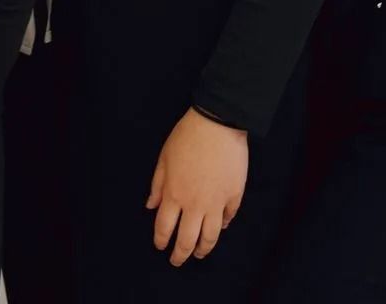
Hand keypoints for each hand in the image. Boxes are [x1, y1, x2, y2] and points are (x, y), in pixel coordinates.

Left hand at [147, 108, 246, 266]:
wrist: (217, 126)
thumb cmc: (186, 138)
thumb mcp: (163, 159)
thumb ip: (157, 185)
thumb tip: (151, 206)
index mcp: (174, 195)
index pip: (165, 227)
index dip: (161, 240)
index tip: (160, 247)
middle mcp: (195, 204)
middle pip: (187, 239)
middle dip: (180, 254)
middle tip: (177, 261)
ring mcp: (217, 203)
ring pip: (210, 236)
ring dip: (203, 248)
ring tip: (198, 253)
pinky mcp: (234, 197)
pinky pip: (228, 218)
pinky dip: (223, 226)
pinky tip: (219, 228)